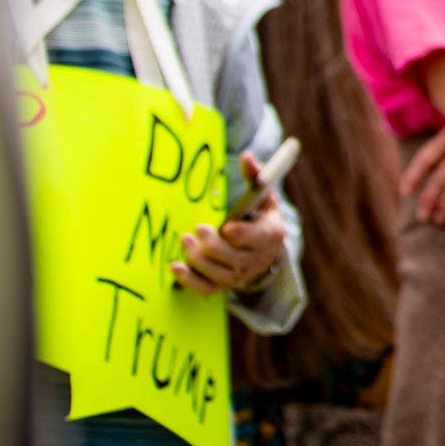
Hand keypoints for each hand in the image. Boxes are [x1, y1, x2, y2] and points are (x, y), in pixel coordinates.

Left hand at [171, 156, 284, 294]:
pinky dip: (189, 280)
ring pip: (218, 275)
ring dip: (198, 259)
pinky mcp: (224, 285)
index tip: (226, 227)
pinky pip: (206, 288)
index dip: (240, 235)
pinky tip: (175, 266)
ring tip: (185, 240)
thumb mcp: (263, 195)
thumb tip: (245, 157)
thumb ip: (255, 176)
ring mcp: (240, 275)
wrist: (266, 248)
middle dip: (213, 245)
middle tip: (198, 229)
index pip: (256, 239)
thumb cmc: (260, 215)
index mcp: (269, 235)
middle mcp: (257, 259)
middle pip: (233, 259)